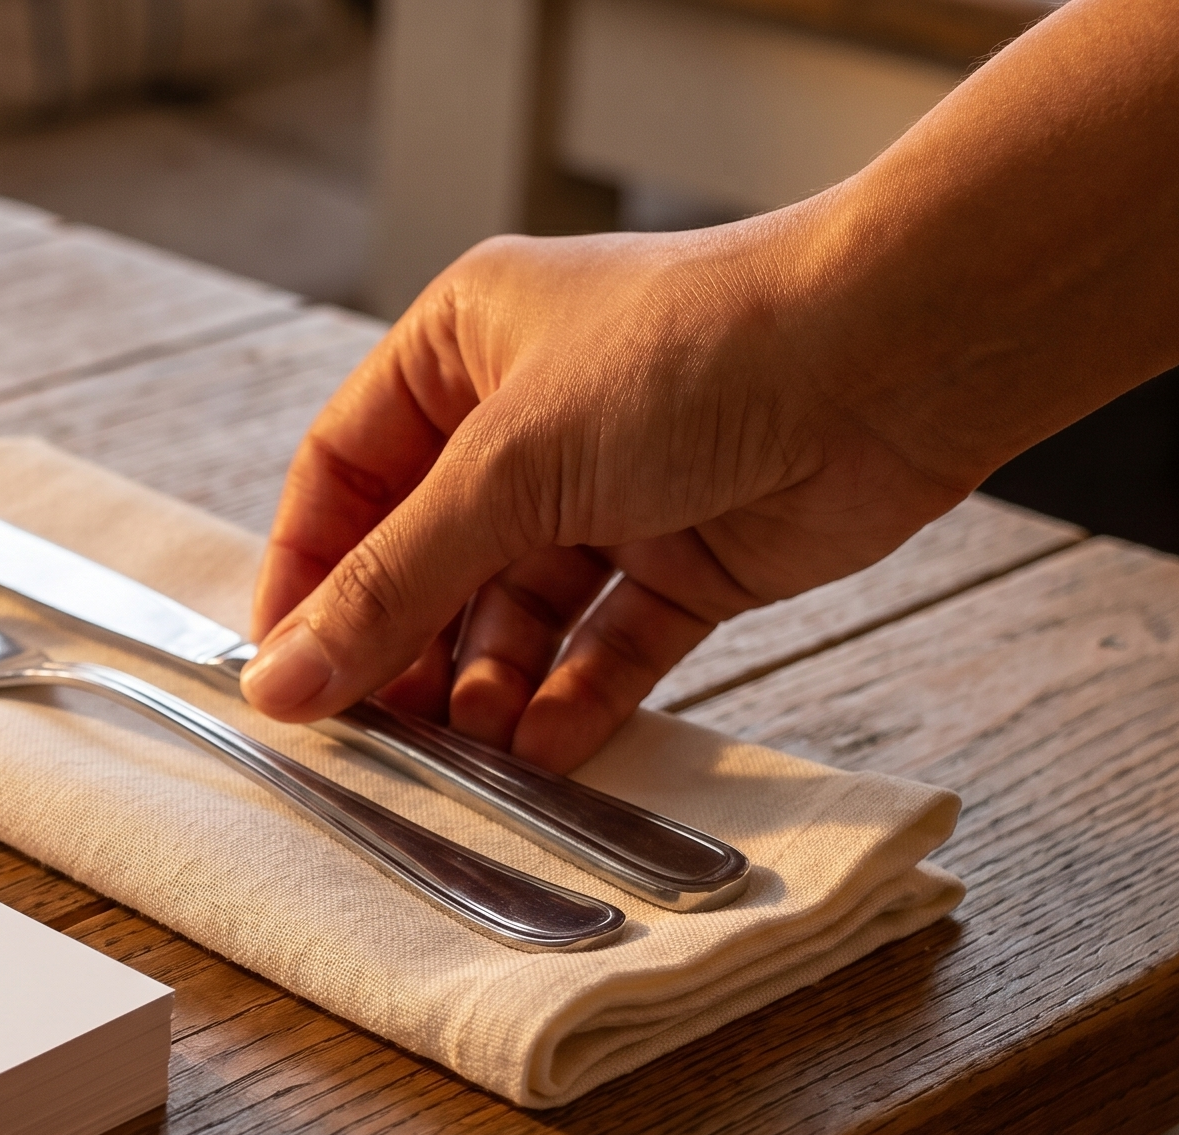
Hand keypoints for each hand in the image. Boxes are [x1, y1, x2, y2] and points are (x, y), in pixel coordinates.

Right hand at [243, 217, 972, 772]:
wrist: (893, 358)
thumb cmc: (698, 351)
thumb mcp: (508, 467)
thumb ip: (392, 586)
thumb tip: (285, 680)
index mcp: (465, 346)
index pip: (345, 474)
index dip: (309, 574)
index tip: (285, 672)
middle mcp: (531, 416)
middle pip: (428, 556)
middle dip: (404, 647)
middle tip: (375, 731)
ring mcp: (613, 490)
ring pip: (516, 612)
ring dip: (489, 684)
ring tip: (474, 744)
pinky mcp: (689, 556)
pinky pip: (606, 644)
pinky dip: (575, 697)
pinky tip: (548, 745)